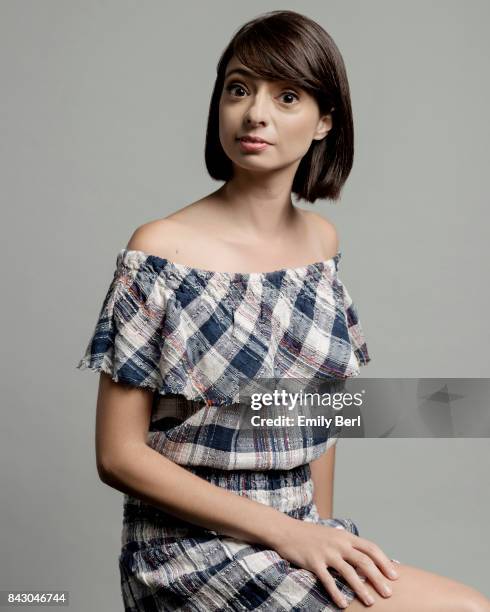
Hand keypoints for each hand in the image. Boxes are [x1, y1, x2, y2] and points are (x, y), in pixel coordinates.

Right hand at [270, 516, 398, 607]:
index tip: (394, 576)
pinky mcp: (313, 562)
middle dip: (378, 578)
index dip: (384, 562)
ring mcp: (326, 552)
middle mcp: (338, 543)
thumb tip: (366, 558)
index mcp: (345, 536)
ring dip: (361, 588)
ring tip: (370, 602)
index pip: (370, 548)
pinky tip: (342, 604)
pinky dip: (336, 593)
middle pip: (364, 561)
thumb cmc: (311, 535)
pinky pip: (327, 580)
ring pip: (348, 572)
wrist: (286, 530)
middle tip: (388, 593)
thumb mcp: (333, 535)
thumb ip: (348, 545)